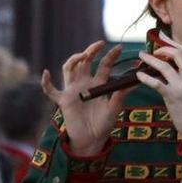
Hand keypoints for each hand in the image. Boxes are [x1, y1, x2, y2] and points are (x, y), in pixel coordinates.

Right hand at [42, 42, 122, 158]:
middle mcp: (84, 83)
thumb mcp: (114, 107)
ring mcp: (72, 90)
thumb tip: (135, 81)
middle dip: (91, 51)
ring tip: (82, 56)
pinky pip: (51, 90)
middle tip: (100, 44)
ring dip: (73, 60)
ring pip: (68, 69)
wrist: (92, 139)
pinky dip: (46, 82)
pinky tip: (46, 73)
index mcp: (98, 84)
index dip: (110, 56)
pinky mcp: (62, 100)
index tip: (119, 47)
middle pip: (85, 62)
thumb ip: (121, 94)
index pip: (103, 65)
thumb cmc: (104, 123)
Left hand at [133, 40, 181, 144]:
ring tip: (141, 56)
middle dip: (164, 50)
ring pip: (164, 66)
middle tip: (155, 52)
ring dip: (150, 59)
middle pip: (178, 55)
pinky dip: (145, 77)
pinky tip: (139, 75)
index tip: (169, 51)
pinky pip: (156, 82)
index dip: (178, 49)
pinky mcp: (172, 95)